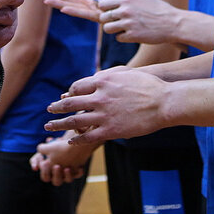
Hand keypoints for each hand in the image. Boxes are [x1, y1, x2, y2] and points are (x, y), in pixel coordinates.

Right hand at [28, 133, 93, 185]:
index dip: (45, 171)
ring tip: (67, 168)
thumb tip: (36, 167)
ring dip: (67, 175)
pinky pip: (79, 174)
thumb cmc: (55, 146)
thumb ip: (37, 158)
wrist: (69, 141)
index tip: (45, 161)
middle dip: (56, 174)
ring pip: (68, 180)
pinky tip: (79, 167)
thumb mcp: (45, 150)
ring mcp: (69, 173)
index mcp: (51, 173)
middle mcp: (60, 175)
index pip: (46, 177)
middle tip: (56, 166)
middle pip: (56, 182)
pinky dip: (79, 172)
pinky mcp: (77, 170)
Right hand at [39, 0, 139, 22]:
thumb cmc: (134, 1)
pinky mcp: (105, 17)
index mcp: (96, 3)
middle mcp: (95, 10)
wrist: (149, 13)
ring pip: (77, 9)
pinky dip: (76, 10)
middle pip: (72, 3)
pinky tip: (66, 8)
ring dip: (62, 5)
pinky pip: (87, 13)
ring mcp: (99, 15)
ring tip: (49, 2)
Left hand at [44, 66, 169, 142]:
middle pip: (70, 103)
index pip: (77, 87)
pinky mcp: (111, 130)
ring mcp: (104, 115)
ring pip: (74, 121)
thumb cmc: (148, 85)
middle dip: (56, 108)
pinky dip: (77, 139)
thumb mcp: (125, 72)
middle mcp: (99, 97)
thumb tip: (95, 76)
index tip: (64, 97)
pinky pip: (88, 136)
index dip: (69, 93)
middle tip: (49, 110)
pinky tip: (71, 141)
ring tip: (49, 126)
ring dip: (59, 124)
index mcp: (102, 81)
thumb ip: (108, 75)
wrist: (164, 102)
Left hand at [94, 0, 179, 45]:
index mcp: (127, 0)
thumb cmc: (158, 9)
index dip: (105, 9)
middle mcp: (125, 11)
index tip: (111, 12)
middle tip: (117, 22)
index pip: (103, 4)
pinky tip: (131, 34)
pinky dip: (123, 37)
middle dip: (108, 20)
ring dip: (113, 30)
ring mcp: (128, 24)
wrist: (173, 23)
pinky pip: (118, 38)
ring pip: (107, 29)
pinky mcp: (133, 36)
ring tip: (122, 29)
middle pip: (103, 17)